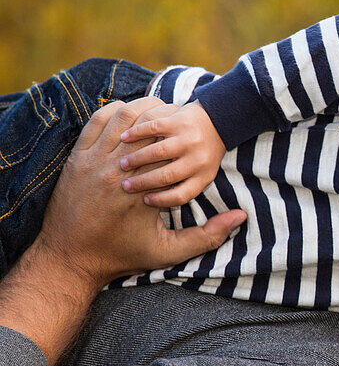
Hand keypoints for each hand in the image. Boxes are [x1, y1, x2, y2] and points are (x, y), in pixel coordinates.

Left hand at [38, 98, 245, 287]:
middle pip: (147, 128)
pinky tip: (128, 115)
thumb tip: (240, 218)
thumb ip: (207, 236)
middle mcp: (116, 172)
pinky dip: (114, 112)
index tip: (197, 135)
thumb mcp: (169, 252)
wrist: (70, 256)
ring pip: (121, 118)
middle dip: (167, 118)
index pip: (169, 151)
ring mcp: (93, 162)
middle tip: (181, 116)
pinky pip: (97, 121)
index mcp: (141, 193)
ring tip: (158, 110)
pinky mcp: (77, 157)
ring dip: (141, 109)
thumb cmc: (121, 255)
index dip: (185, 138)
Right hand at [118, 100, 225, 207]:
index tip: (144, 200)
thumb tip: (152, 203)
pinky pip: (153, 128)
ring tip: (122, 163)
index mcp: (204, 176)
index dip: (161, 200)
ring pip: (158, 152)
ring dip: (136, 158)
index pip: (181, 195)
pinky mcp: (179, 121)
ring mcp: (189, 139)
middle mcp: (199, 159)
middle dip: (142, 182)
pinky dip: (136, 133)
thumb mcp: (202, 175)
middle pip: (166, 176)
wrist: (219, 122)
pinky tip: (123, 139)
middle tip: (124, 185)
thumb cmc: (202, 154)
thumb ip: (184, 189)